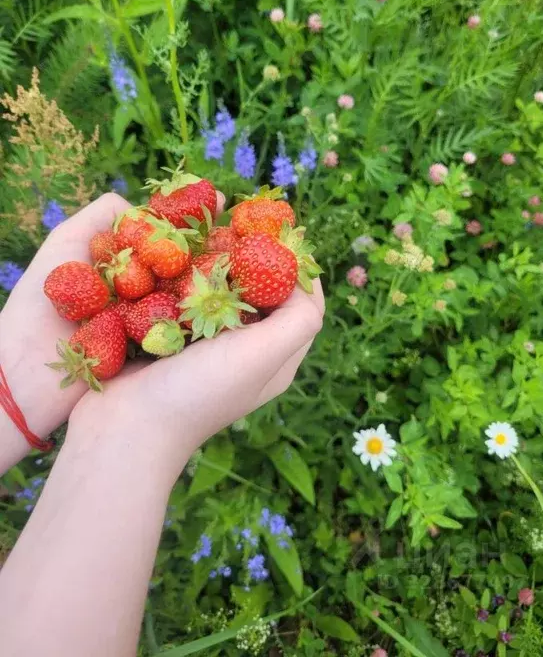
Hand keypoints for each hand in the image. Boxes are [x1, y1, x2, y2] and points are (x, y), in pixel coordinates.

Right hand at [0, 191, 323, 479]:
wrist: (123, 428)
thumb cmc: (199, 392)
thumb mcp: (262, 357)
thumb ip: (298, 320)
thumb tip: (303, 280)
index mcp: (277, 359)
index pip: (305, 306)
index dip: (299, 269)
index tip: (280, 235)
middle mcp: (248, 353)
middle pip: (265, 295)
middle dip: (256, 259)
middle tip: (240, 228)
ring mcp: (209, 348)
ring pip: (224, 292)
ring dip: (217, 264)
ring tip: (207, 235)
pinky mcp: (173, 341)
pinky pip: (188, 299)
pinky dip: (185, 277)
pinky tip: (175, 257)